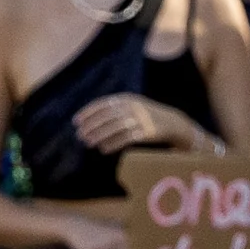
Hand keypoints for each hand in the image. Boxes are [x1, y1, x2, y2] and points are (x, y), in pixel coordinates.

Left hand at [69, 94, 206, 157]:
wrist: (173, 123)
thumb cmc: (146, 115)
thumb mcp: (133, 106)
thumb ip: (115, 109)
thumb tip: (91, 119)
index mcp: (127, 98)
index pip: (103, 104)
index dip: (88, 112)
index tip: (76, 121)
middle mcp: (133, 107)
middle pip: (107, 116)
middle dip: (91, 125)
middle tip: (79, 135)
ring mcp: (141, 119)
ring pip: (115, 127)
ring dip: (99, 135)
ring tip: (88, 143)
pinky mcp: (147, 132)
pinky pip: (126, 138)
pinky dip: (113, 144)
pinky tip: (103, 149)